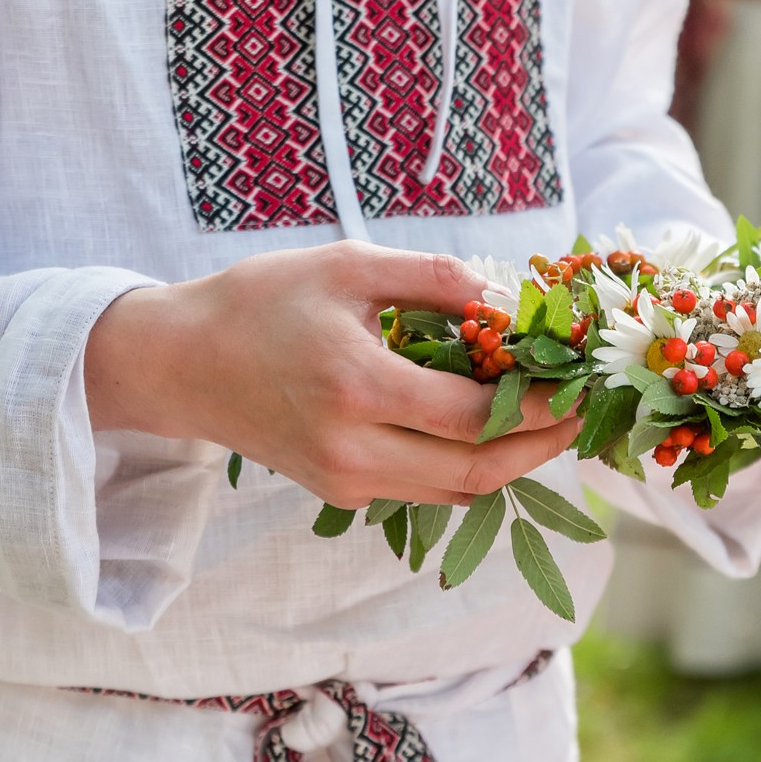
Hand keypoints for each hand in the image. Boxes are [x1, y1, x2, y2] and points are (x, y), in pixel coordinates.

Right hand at [86, 241, 583, 507]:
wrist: (181, 363)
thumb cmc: (263, 302)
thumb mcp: (350, 267)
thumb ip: (437, 280)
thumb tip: (513, 299)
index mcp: (356, 387)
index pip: (474, 416)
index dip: (538, 406)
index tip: (577, 382)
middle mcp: (352, 449)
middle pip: (477, 470)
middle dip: (541, 446)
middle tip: (579, 413)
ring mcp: (345, 481)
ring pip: (457, 491)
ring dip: (511, 462)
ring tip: (547, 420)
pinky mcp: (340, 494)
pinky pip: (425, 490)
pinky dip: (468, 467)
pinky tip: (491, 431)